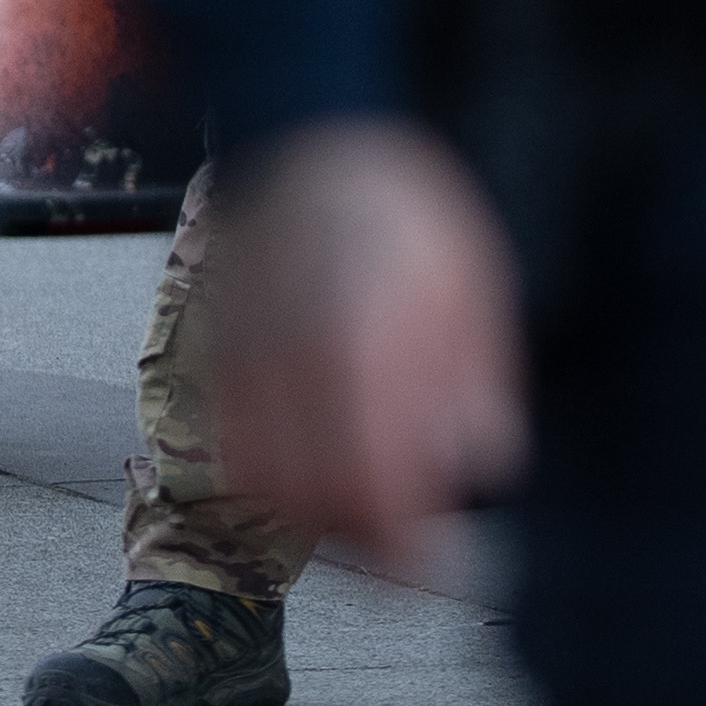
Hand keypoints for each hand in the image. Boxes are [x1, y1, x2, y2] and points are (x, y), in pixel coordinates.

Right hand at [208, 121, 525, 585]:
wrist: (304, 135)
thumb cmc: (399, 208)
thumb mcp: (473, 287)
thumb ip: (480, 380)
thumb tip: (482, 459)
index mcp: (369, 357)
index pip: (381, 494)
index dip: (410, 553)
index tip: (436, 569)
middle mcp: (300, 369)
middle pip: (321, 504)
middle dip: (368, 543)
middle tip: (406, 546)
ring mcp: (251, 361)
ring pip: (267, 483)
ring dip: (315, 513)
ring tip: (359, 507)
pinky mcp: (223, 350)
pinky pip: (231, 442)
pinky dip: (266, 474)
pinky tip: (305, 465)